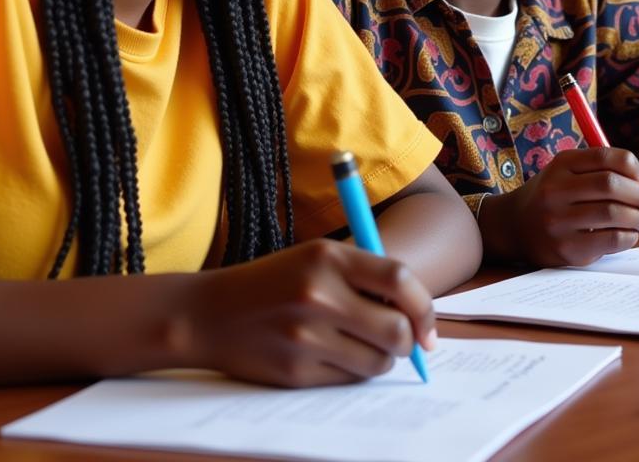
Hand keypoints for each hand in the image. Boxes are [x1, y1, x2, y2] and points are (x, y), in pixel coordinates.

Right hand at [188, 239, 435, 386]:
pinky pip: (348, 380)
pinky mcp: (295, 371)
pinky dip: (353, 373)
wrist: (209, 313)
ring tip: (361, 345)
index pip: (399, 280)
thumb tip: (417, 313)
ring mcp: (306, 336)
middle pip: (395, 329)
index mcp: (329, 257)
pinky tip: (334, 356)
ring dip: (382, 358)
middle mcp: (319, 294)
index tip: (429, 327)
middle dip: (408, 341)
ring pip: (377, 361)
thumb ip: (365, 276)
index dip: (424, 307)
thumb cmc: (275, 280)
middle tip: (402, 341)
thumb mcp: (318, 257)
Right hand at [479, 147, 638, 267]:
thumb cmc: (551, 196)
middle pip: (611, 185)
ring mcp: (558, 221)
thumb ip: (600, 171)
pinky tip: (630, 234)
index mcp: (560, 165)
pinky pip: (609, 240)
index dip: (633, 168)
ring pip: (613, 213)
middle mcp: (555, 190)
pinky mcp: (566, 249)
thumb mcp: (566, 172)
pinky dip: (629, 236)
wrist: (513, 227)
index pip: (605, 157)